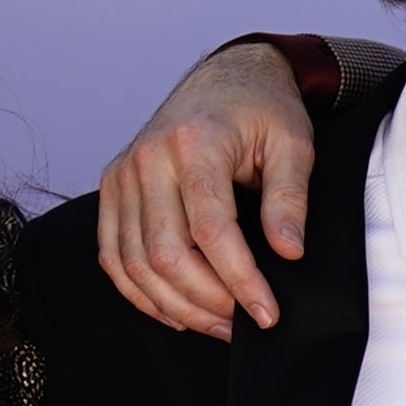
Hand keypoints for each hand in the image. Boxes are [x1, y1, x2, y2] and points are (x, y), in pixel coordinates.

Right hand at [94, 39, 317, 334]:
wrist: (227, 78)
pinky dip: (140, 292)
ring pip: (135, 262)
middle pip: (166, 253)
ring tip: (220, 327)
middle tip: (247, 325)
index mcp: (194, 144)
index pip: (211, 230)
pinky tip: (177, 311)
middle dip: (208, 302)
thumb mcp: (293, 145)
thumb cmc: (263, 110)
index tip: (268, 314)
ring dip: (176, 306)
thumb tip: (288, 253)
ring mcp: (122, 174)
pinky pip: (112, 254)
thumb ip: (290, 199)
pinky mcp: (112, 188)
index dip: (240, 280)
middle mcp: (148, 159)